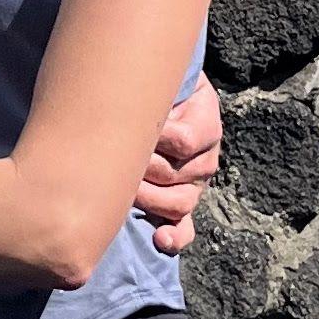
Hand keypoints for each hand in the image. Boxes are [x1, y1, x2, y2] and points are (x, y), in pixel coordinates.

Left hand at [135, 78, 220, 254]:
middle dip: (143, 170)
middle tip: (114, 160)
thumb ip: (157, 87)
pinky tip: (159, 239)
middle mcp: (204, 158)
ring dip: (149, 199)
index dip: (156, 138)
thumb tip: (130, 94)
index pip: (183, 141)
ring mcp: (194, 185)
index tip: (128, 126)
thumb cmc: (156, 88)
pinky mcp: (182, 203)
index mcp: (205, 125)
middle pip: (176, 175)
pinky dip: (174, 237)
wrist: (163, 99)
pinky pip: (185, 228)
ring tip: (125, 192)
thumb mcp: (165, 78)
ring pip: (178, 202)